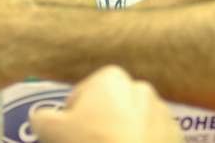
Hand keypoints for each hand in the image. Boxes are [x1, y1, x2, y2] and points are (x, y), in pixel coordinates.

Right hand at [30, 66, 181, 142]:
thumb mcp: (53, 131)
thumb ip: (43, 118)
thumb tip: (38, 116)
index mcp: (111, 77)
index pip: (81, 95)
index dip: (71, 119)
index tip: (70, 136)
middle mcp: (140, 86)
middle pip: (109, 108)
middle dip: (98, 124)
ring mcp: (161, 110)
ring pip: (131, 123)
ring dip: (122, 134)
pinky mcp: (176, 133)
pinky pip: (151, 138)